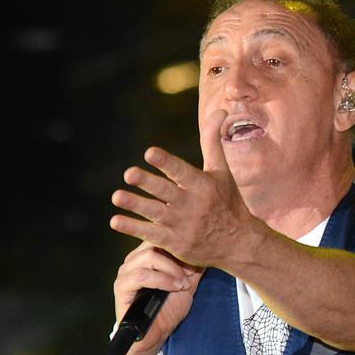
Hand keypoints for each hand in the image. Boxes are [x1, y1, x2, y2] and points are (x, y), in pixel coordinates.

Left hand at [110, 109, 260, 268]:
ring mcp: (183, 226)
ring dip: (135, 204)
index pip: (182, 172)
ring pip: (155, 212)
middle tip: (129, 173)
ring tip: (117, 196)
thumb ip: (213, 142)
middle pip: (166, 192)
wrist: (239, 244)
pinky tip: (116, 220)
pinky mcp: (175, 243)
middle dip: (148, 183)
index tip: (150, 153)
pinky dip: (133, 229)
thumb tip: (219, 110)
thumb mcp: (222, 172)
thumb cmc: (228, 202)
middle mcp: (192, 205)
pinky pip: (151, 235)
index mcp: (202, 186)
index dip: (166, 162)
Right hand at [113, 242, 201, 352]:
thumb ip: (193, 268)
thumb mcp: (186, 284)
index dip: (179, 244)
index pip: (160, 236)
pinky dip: (161, 280)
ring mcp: (125, 272)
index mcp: (146, 256)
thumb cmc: (168, 311)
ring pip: (148, 256)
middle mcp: (133, 260)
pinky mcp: (121, 286)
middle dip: (176, 256)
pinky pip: (141, 275)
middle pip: (154, 242)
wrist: (155, 335)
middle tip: (189, 272)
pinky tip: (174, 287)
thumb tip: (207, 249)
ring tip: (182, 283)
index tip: (195, 258)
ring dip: (171, 269)